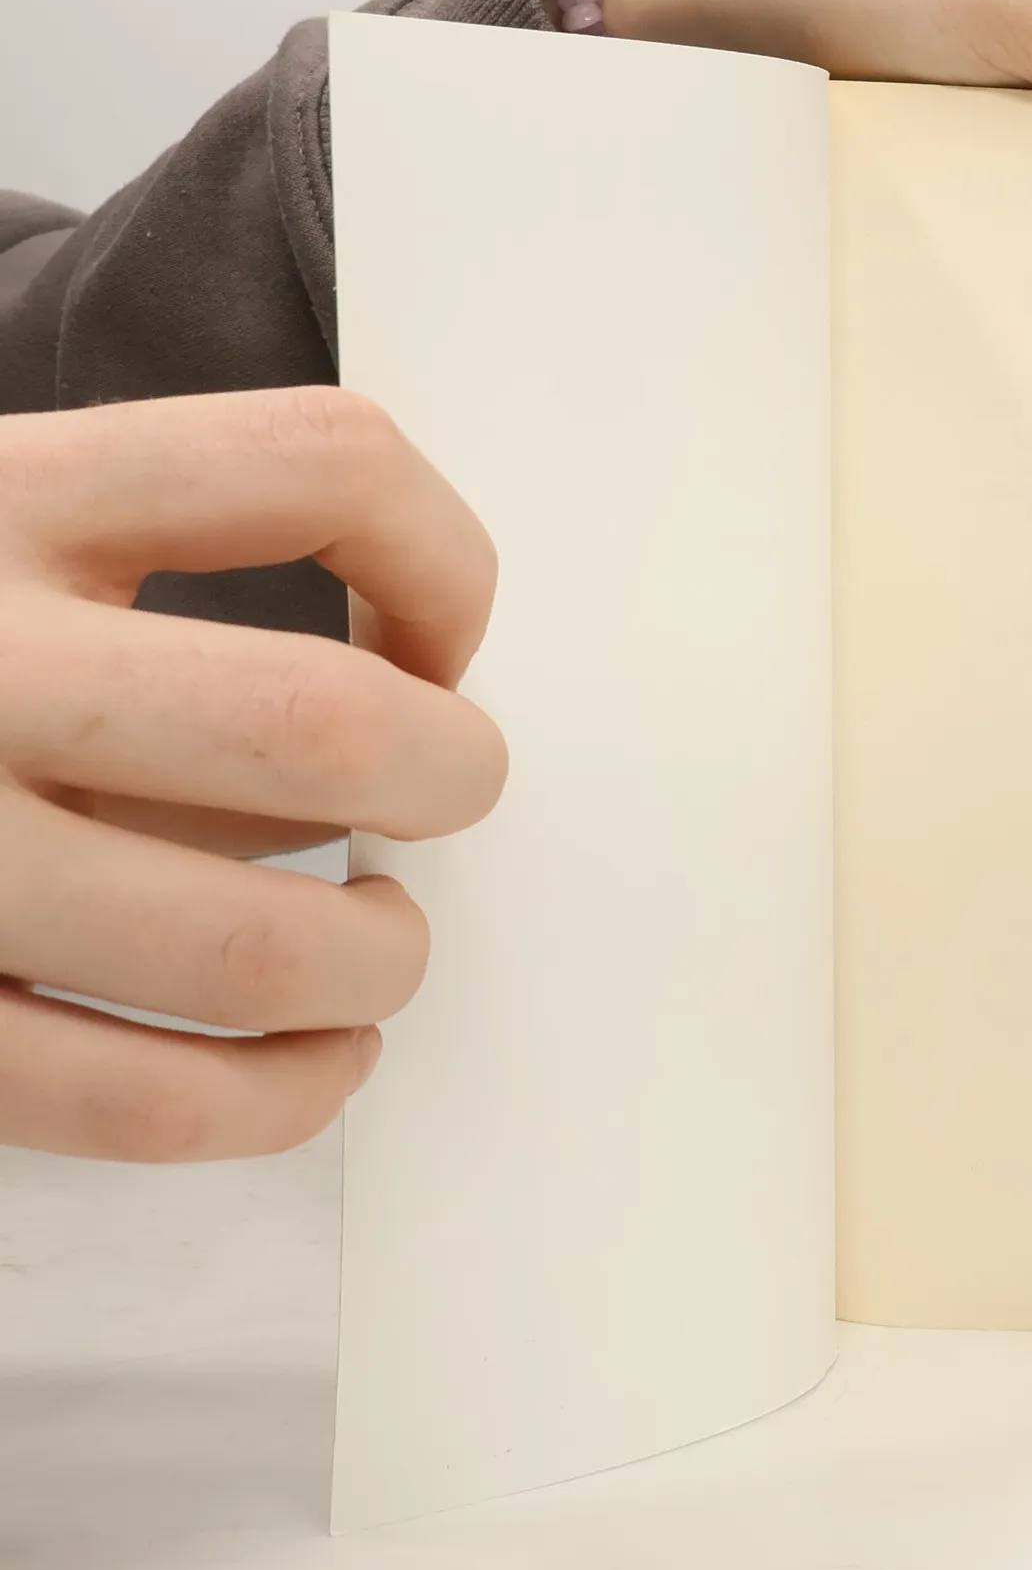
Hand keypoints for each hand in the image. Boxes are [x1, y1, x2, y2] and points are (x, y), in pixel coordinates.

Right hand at [0, 390, 505, 1160]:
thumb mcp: (0, 532)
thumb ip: (166, 583)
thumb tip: (407, 706)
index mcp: (3, 501)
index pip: (321, 466)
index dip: (442, 566)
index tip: (436, 642)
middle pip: (324, 726)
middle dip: (449, 775)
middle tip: (445, 793)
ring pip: (254, 951)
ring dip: (378, 962)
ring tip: (378, 944)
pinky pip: (142, 1104)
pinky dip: (281, 1098)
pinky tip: (317, 1058)